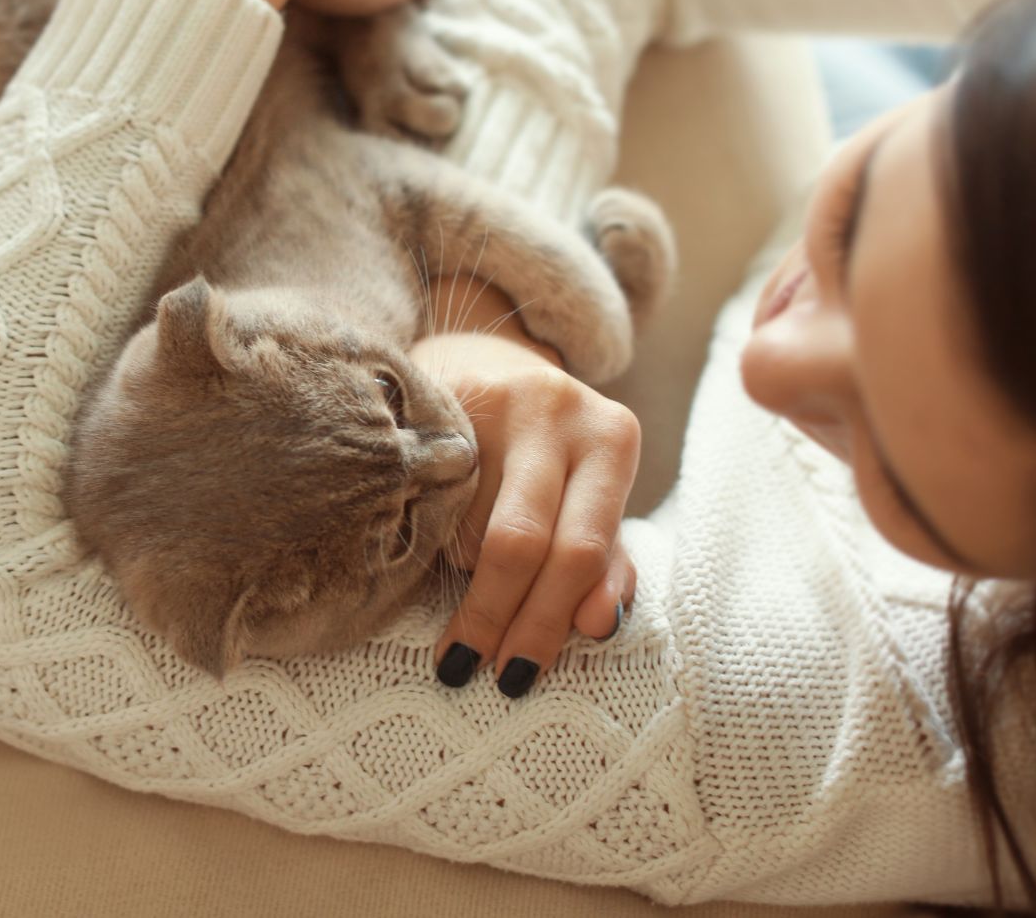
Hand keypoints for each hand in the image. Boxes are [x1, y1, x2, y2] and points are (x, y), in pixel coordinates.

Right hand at [412, 278, 639, 698]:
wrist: (491, 362)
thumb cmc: (551, 454)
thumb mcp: (592, 500)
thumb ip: (606, 563)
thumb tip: (601, 626)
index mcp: (613, 439)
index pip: (581, 549)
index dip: (546, 618)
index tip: (516, 673)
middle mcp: (559, 408)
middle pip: (522, 538)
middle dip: (495, 613)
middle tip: (467, 665)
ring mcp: (492, 396)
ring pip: (465, 518)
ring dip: (459, 570)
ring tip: (457, 584)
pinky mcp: (436, 395)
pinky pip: (426, 488)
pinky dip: (428, 530)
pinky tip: (423, 544)